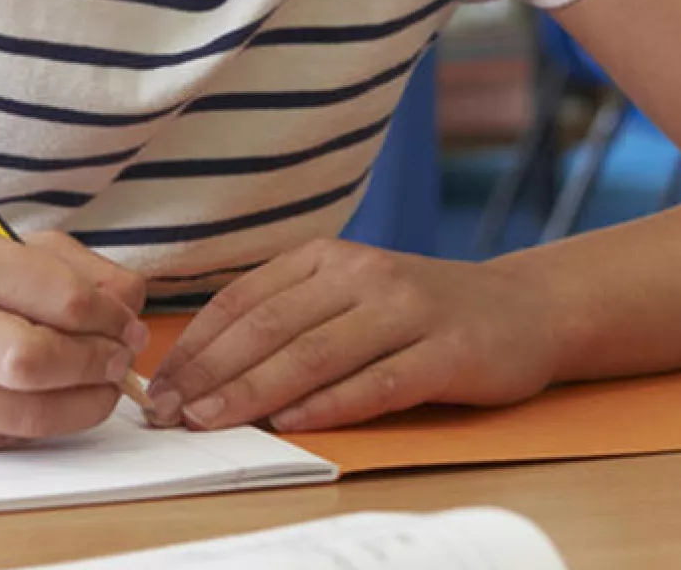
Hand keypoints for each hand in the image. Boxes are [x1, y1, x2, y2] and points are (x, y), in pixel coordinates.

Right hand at [0, 229, 147, 450]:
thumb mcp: (3, 249)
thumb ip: (75, 270)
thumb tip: (131, 308)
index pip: (59, 297)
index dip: (110, 319)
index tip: (127, 327)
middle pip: (37, 361)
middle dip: (97, 366)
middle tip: (118, 362)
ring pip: (25, 414)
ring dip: (83, 406)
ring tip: (98, 388)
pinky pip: (1, 440)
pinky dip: (41, 426)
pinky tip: (48, 403)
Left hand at [145, 239, 559, 431]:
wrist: (523, 309)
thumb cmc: (417, 310)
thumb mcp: (347, 293)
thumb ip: (287, 317)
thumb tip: (203, 368)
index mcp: (327, 257)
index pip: (243, 300)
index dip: (195, 344)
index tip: (157, 385)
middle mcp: (363, 275)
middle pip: (270, 327)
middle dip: (210, 372)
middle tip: (168, 410)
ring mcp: (408, 310)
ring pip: (315, 353)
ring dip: (254, 391)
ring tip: (211, 419)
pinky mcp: (447, 351)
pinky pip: (378, 382)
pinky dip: (331, 403)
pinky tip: (291, 423)